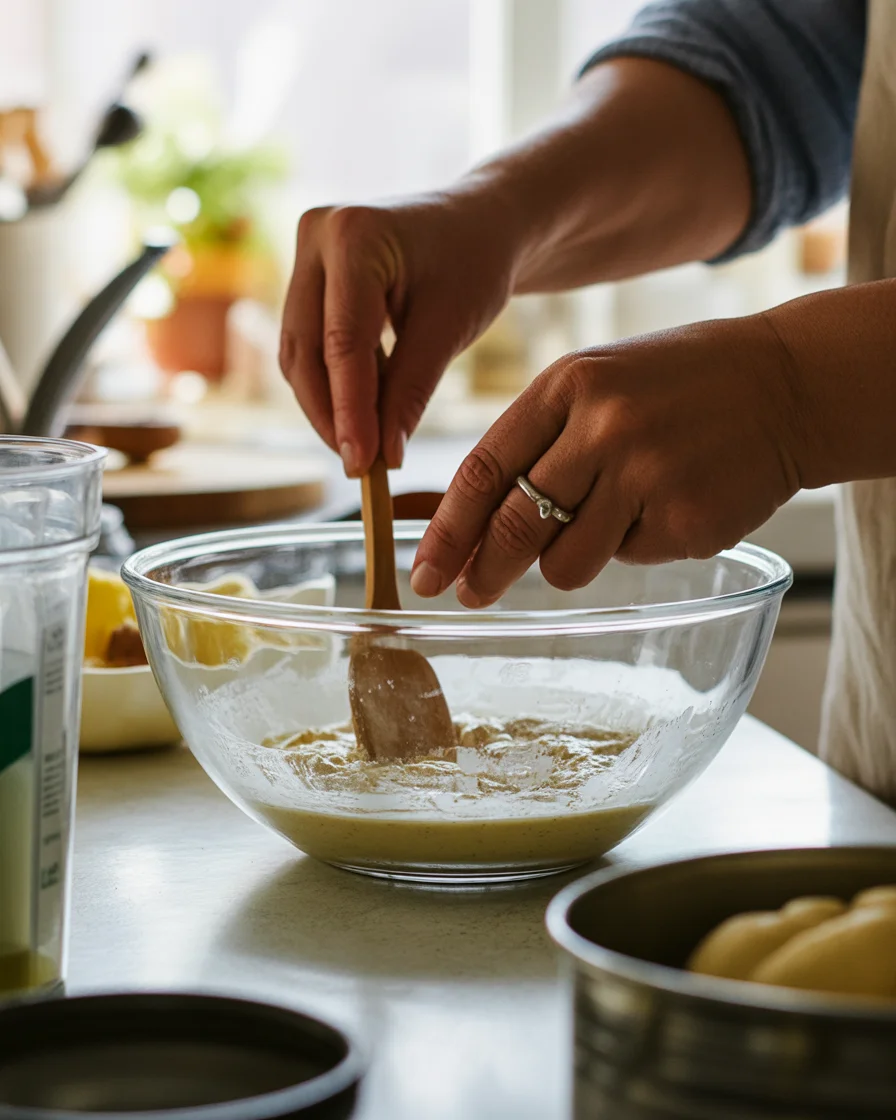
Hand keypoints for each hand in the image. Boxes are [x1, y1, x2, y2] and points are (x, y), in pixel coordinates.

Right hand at [279, 191, 517, 475]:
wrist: (480, 222)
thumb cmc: (474, 263)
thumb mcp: (451, 328)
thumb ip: (410, 391)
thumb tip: (381, 458)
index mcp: (354, 235)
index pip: (342, 342)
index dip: (349, 411)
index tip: (362, 464)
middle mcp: (316, 234)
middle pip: (306, 349)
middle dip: (330, 414)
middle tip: (360, 467)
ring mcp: (305, 252)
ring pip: (299, 351)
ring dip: (326, 404)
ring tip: (364, 447)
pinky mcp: (307, 275)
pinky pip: (307, 342)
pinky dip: (331, 383)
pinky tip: (361, 413)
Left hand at [411, 315, 804, 606]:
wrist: (788, 384)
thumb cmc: (675, 385)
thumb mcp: (596, 382)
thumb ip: (538, 441)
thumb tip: (477, 527)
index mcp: (569, 386)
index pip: (484, 472)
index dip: (447, 531)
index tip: (424, 574)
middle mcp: (604, 429)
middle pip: (516, 527)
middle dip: (484, 573)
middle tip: (468, 596)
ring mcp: (649, 477)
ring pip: (568, 563)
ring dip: (571, 559)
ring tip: (613, 515)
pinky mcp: (688, 521)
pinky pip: (629, 560)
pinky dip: (636, 544)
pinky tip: (669, 502)